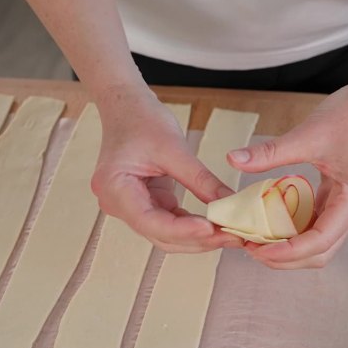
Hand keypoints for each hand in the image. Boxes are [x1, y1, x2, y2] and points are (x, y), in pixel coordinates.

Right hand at [91, 86, 242, 252]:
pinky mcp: (147, 205)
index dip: (183, 230)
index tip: (212, 228)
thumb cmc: (142, 120)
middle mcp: (117, 205)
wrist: (127, 108)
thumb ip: (201, 179)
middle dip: (198, 239)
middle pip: (161, 235)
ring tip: (230, 234)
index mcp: (114, 188)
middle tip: (232, 237)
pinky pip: (172, 223)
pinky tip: (218, 225)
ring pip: (168, 235)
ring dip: (199, 237)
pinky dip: (194, 226)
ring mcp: (131, 208)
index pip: (150, 221)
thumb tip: (229, 203)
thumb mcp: (175, 148)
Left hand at [227, 72, 347, 268]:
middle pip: (321, 252)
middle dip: (286, 257)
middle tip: (252, 247)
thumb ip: (271, 152)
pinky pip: (317, 223)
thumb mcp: (308, 134)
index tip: (257, 249)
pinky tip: (272, 219)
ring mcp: (347, 205)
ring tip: (259, 236)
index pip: (320, 242)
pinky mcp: (340, 197)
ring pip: (319, 242)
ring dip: (290, 246)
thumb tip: (234, 160)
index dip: (287, 252)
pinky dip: (295, 228)